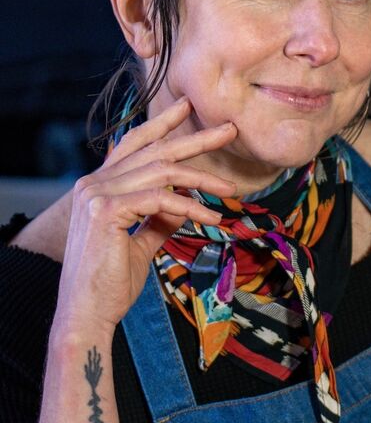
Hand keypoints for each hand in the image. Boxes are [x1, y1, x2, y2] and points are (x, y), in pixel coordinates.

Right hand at [55, 98, 237, 335]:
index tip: (186, 108)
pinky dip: (190, 207)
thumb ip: (159, 220)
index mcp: (98, 186)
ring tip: (231, 188)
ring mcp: (97, 194)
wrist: (87, 314)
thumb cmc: (110, 283)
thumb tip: (185, 205)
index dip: (161, 124)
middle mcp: (94, 183)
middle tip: (229, 130)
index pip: (133, 144)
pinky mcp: (106, 211)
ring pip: (161, 172)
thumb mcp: (141, 243)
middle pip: (153, 150)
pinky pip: (161, 199)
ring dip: (202, 179)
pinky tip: (212, 218)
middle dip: (195, 138)